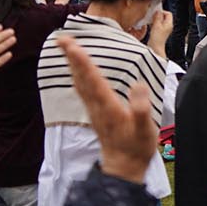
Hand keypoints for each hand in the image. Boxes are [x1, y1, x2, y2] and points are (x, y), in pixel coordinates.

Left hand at [54, 36, 155, 182]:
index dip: (82, 61)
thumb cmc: (136, 148)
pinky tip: (77, 72)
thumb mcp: (145, 129)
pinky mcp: (96, 113)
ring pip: (80, 83)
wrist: (124, 167)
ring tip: (67, 49)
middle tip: (62, 38)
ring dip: (73, 64)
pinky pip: (83, 90)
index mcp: (108, 106)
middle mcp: (97, 106)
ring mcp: (94, 110)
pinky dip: (78, 76)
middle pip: (81, 77)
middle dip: (72, 57)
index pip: (92, 78)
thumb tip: (137, 85)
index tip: (72, 45)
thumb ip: (141, 109)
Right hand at [146, 10, 172, 57]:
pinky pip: (157, 25)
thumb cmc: (157, 39)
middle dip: (157, 16)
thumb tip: (158, 11)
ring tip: (150, 21)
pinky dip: (153, 24)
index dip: (162, 12)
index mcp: (169, 24)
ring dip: (155, 20)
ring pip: (160, 21)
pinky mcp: (159, 33)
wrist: (155, 48)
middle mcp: (168, 26)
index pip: (168, 13)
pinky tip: (149, 25)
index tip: (156, 12)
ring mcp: (164, 30)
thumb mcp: (156, 25)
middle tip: (152, 16)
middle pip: (164, 17)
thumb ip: (157, 17)